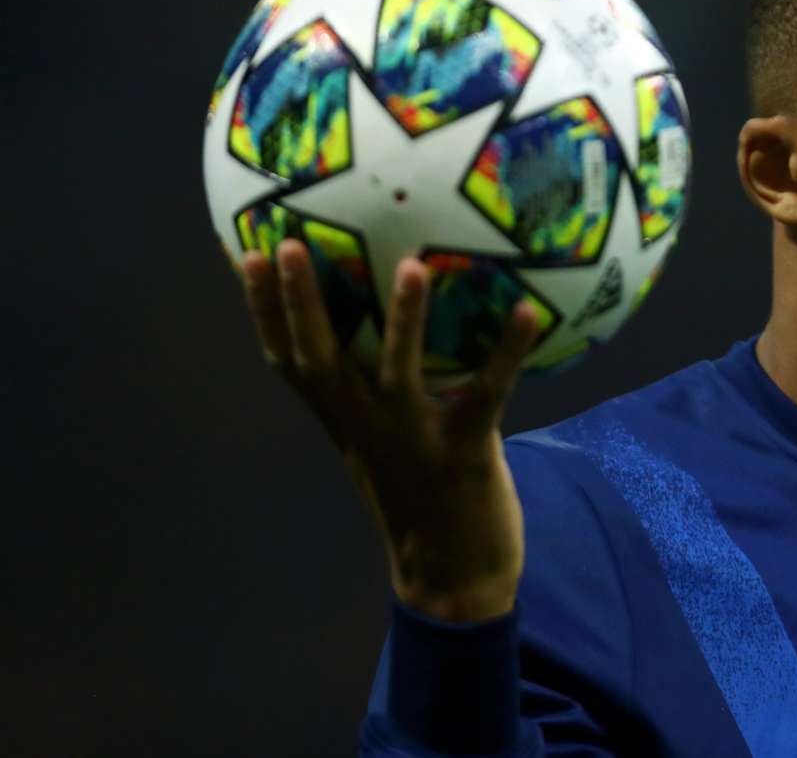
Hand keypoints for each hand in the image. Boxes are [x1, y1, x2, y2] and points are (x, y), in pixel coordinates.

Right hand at [238, 240, 541, 621]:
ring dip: (405, 318)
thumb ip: (370, 396)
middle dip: (301, 302)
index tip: (243, 252)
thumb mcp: (380, 445)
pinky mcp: (465, 451)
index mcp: (344, 421)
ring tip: (413, 264)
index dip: (261, 311)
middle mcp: (367, 426)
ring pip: (399, 371)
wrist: (451, 579)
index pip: (287, 361)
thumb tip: (377, 336)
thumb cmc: (419, 498)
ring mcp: (413, 439)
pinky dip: (507, 351)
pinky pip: (488, 392)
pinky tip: (527, 310)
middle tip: (288, 243)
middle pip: (321, 357)